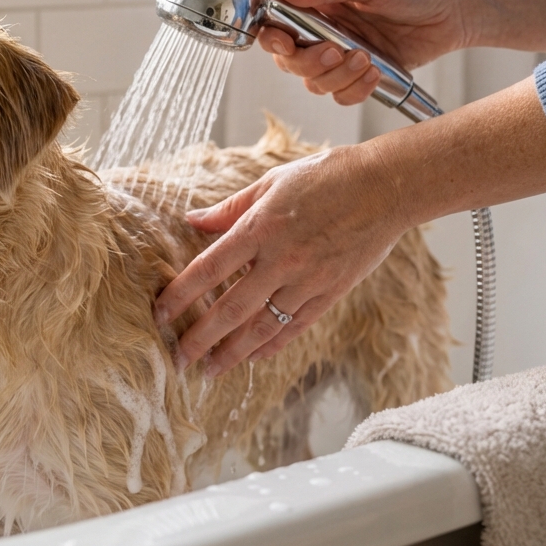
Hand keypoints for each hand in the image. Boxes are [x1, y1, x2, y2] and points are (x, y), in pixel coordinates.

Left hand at [154, 145, 408, 374]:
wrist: (386, 186)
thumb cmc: (327, 176)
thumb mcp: (272, 182)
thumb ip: (230, 208)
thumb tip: (192, 221)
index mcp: (261, 227)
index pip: (209, 268)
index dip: (181, 294)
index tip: (160, 314)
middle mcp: (281, 259)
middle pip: (231, 308)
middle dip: (200, 337)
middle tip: (177, 359)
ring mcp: (308, 279)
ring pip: (263, 326)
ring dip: (233, 352)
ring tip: (210, 369)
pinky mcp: (332, 292)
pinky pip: (296, 326)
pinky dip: (273, 345)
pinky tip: (253, 357)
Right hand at [259, 0, 470, 105]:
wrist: (459, 7)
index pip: (276, 17)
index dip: (272, 34)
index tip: (285, 42)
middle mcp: (323, 25)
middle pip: (288, 58)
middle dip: (307, 61)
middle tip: (333, 52)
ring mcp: (340, 51)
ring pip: (313, 81)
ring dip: (335, 76)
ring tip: (365, 60)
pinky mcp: (360, 73)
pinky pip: (341, 94)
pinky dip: (354, 90)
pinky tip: (374, 72)